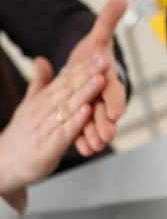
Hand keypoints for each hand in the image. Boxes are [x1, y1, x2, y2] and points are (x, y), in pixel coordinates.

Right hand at [0, 53, 107, 213]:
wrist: (3, 164)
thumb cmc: (21, 136)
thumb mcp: (29, 106)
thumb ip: (40, 84)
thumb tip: (42, 59)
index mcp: (41, 100)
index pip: (64, 79)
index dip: (82, 66)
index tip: (98, 54)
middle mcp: (42, 110)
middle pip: (68, 89)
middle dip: (87, 74)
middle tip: (103, 60)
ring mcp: (45, 128)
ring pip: (67, 107)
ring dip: (85, 94)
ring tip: (99, 80)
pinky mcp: (47, 147)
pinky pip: (64, 132)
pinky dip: (76, 122)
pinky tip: (87, 111)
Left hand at [65, 0, 127, 155]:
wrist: (86, 70)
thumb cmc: (94, 57)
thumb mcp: (99, 37)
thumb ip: (108, 20)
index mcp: (109, 81)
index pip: (115, 92)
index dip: (115, 101)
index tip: (114, 109)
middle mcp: (104, 98)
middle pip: (106, 113)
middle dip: (106, 124)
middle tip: (105, 134)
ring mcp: (95, 110)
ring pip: (96, 125)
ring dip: (95, 136)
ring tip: (92, 145)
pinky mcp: (85, 118)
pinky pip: (85, 131)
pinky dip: (84, 140)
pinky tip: (82, 148)